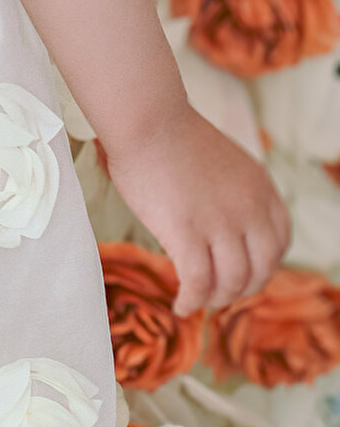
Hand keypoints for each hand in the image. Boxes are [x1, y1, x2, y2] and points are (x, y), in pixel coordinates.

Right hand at [101, 107, 290, 316]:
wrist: (147, 120)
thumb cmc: (171, 135)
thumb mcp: (224, 161)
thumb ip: (232, 192)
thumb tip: (219, 221)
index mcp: (261, 189)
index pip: (279, 242)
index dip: (264, 266)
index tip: (245, 274)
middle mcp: (249, 209)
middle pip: (260, 269)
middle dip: (241, 290)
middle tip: (220, 295)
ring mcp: (220, 223)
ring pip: (230, 282)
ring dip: (215, 299)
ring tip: (198, 301)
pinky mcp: (187, 234)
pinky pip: (197, 282)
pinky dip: (191, 301)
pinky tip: (180, 306)